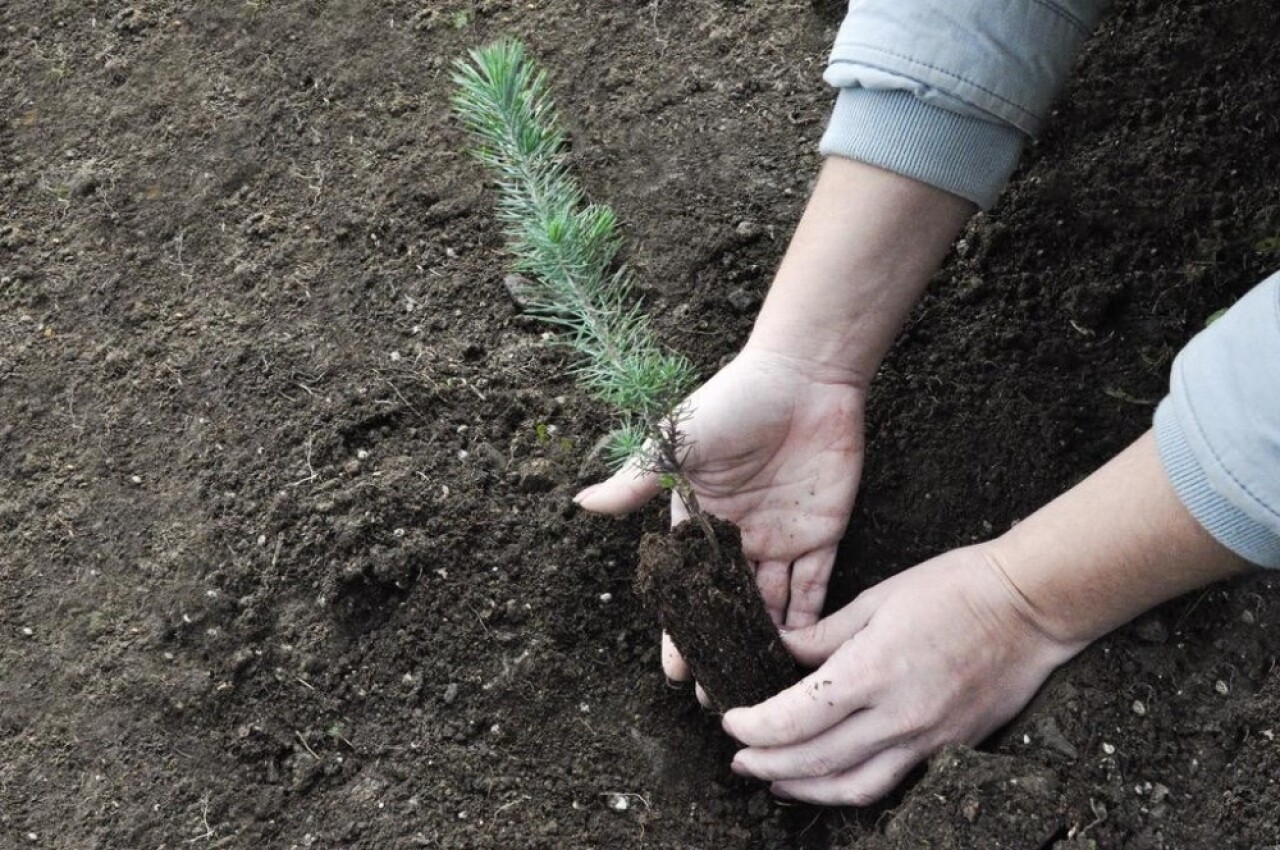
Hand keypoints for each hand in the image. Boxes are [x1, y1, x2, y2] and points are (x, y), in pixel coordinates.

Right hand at [575, 346, 864, 675]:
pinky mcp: (821, 532)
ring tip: (759, 690)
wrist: (805, 377)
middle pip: (728, 605)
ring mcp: (781, 537)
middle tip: (718, 701)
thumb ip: (639, 480)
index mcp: (700, 518)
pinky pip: (815, 586)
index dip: (681, 628)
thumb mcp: (679, 444)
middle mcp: (739, 536)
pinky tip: (801, 657)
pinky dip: (810, 620)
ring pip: (771, 605)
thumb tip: (581, 504)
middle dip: (722, 649)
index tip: (676, 672)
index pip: (687, 585)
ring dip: (763, 644)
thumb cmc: (735, 403)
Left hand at [722, 545, 1082, 805]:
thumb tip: (777, 649)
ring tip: (773, 778)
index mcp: (872, 670)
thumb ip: (822, 634)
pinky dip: (850, 788)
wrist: (1031, 607)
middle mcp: (898, 716)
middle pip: (814, 761)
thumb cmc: (954, 588)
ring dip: (804, 788)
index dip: (754, 726)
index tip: (730, 719)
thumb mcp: (876, 599)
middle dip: (767, 762)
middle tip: (738, 756)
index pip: (794, 718)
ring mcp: (927, 739)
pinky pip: (890, 783)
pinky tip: (829, 778)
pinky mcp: (949, 748)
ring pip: (851, 787)